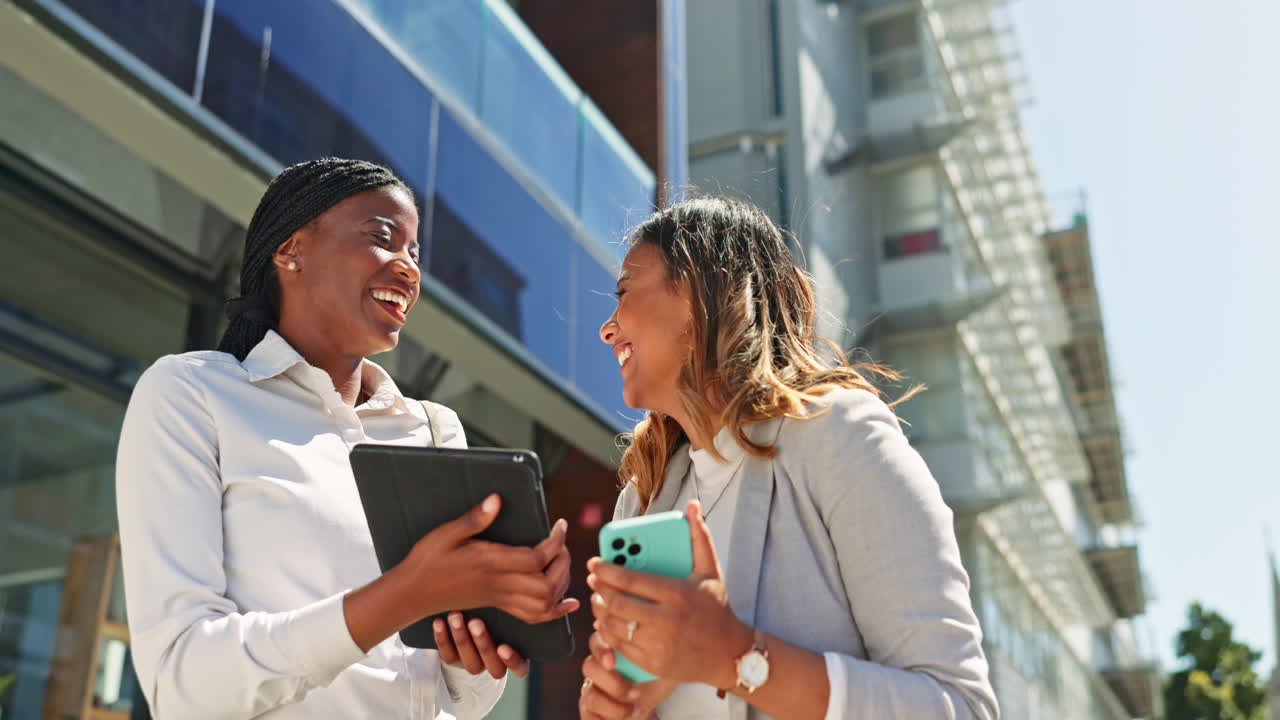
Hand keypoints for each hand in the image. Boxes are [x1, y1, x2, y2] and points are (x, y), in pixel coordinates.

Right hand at [399, 494, 580, 623]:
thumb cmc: (428, 561)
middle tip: (560, 543)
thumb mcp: (446, 533)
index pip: (535, 558)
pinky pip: (533, 616)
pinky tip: (567, 603)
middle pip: (547, 584)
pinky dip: (554, 611)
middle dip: (562, 563)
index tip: (559, 525)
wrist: (412, 593)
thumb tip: (497, 500)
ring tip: (560, 562)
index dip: (555, 543)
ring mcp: (500, 598)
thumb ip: (474, 518)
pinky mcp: (498, 605)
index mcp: (489, 563)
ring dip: (560, 584)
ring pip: (543, 603)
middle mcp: (499, 584)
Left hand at [435, 612, 529, 678]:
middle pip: (493, 666)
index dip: (511, 660)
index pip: (519, 667)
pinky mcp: (455, 661)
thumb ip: (511, 613)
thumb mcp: (508, 617)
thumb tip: (511, 595)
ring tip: (455, 616)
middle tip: (476, 623)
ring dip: (462, 638)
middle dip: (483, 643)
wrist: (475, 620)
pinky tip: (440, 622)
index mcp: (516, 657)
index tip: (503, 647)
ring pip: (470, 662)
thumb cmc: (501, 615)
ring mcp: (474, 664)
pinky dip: (443, 638)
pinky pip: (448, 656)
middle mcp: (495, 664)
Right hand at [579, 631, 676, 719]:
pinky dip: (607, 719)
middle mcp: (598, 670)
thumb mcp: (658, 664)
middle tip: (634, 693)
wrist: (652, 705)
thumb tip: (653, 632)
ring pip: (590, 696)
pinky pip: (589, 716)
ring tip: (635, 708)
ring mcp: (592, 691)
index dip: (601, 651)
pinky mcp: (590, 711)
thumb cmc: (653, 683)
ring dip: (614, 706)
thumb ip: (651, 649)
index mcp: (610, 651)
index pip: (596, 642)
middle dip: (611, 682)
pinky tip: (625, 716)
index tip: (612, 661)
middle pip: (589, 668)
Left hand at [587, 499, 751, 689]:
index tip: (594, 563)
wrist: (729, 655)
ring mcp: (659, 645)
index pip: (631, 579)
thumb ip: (698, 537)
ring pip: (615, 625)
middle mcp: (667, 620)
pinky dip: (609, 633)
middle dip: (600, 589)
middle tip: (594, 580)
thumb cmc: (717, 608)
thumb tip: (692, 506)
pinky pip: (620, 646)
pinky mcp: (654, 663)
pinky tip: (608, 621)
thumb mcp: (710, 571)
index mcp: (677, 594)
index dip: (607, 570)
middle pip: (618, 602)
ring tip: (599, 599)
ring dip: (601, 610)